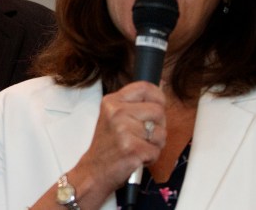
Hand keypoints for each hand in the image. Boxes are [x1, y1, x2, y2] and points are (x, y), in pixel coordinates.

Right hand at [67, 81, 165, 205]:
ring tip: (138, 146)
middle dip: (157, 126)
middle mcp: (117, 113)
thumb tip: (161, 84)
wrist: (94, 171)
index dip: (158, 97)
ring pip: (161, 132)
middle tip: (143, 135)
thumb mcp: (114, 116)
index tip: (158, 105)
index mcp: (112, 102)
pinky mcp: (132, 148)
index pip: (145, 87)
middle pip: (158, 111)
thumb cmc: (107, 146)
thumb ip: (135, 103)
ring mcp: (124, 131)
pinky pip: (157, 150)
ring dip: (155, 144)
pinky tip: (137, 156)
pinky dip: (151, 157)